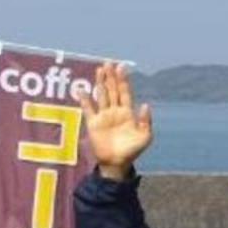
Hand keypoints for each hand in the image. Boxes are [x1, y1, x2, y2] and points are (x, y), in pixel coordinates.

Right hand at [80, 63, 153, 178]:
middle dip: (111, 77)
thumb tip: (145, 104)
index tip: (122, 67)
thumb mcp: (145, 137)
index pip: (125, 92)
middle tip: (109, 63)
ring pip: (101, 95)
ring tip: (99, 69)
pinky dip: (85, 99)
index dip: (123, 80)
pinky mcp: (93, 123)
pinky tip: (82, 89)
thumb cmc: (132, 151)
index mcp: (128, 113)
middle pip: (112, 90)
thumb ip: (146, 121)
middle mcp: (115, 111)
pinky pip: (88, 109)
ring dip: (100, 83)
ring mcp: (104, 116)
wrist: (117, 163)